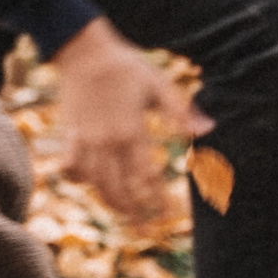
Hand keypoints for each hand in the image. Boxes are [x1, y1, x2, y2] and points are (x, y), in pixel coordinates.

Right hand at [50, 17, 208, 225]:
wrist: (84, 50)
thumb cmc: (126, 65)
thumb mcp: (158, 84)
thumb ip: (181, 111)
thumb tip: (207, 131)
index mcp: (132, 131)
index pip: (147, 176)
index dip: (159, 199)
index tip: (170, 214)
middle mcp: (107, 142)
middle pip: (120, 188)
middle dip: (134, 212)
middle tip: (146, 228)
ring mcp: (86, 140)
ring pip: (96, 183)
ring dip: (110, 202)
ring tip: (123, 214)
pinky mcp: (70, 134)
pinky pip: (71, 166)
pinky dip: (78, 179)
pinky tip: (88, 184)